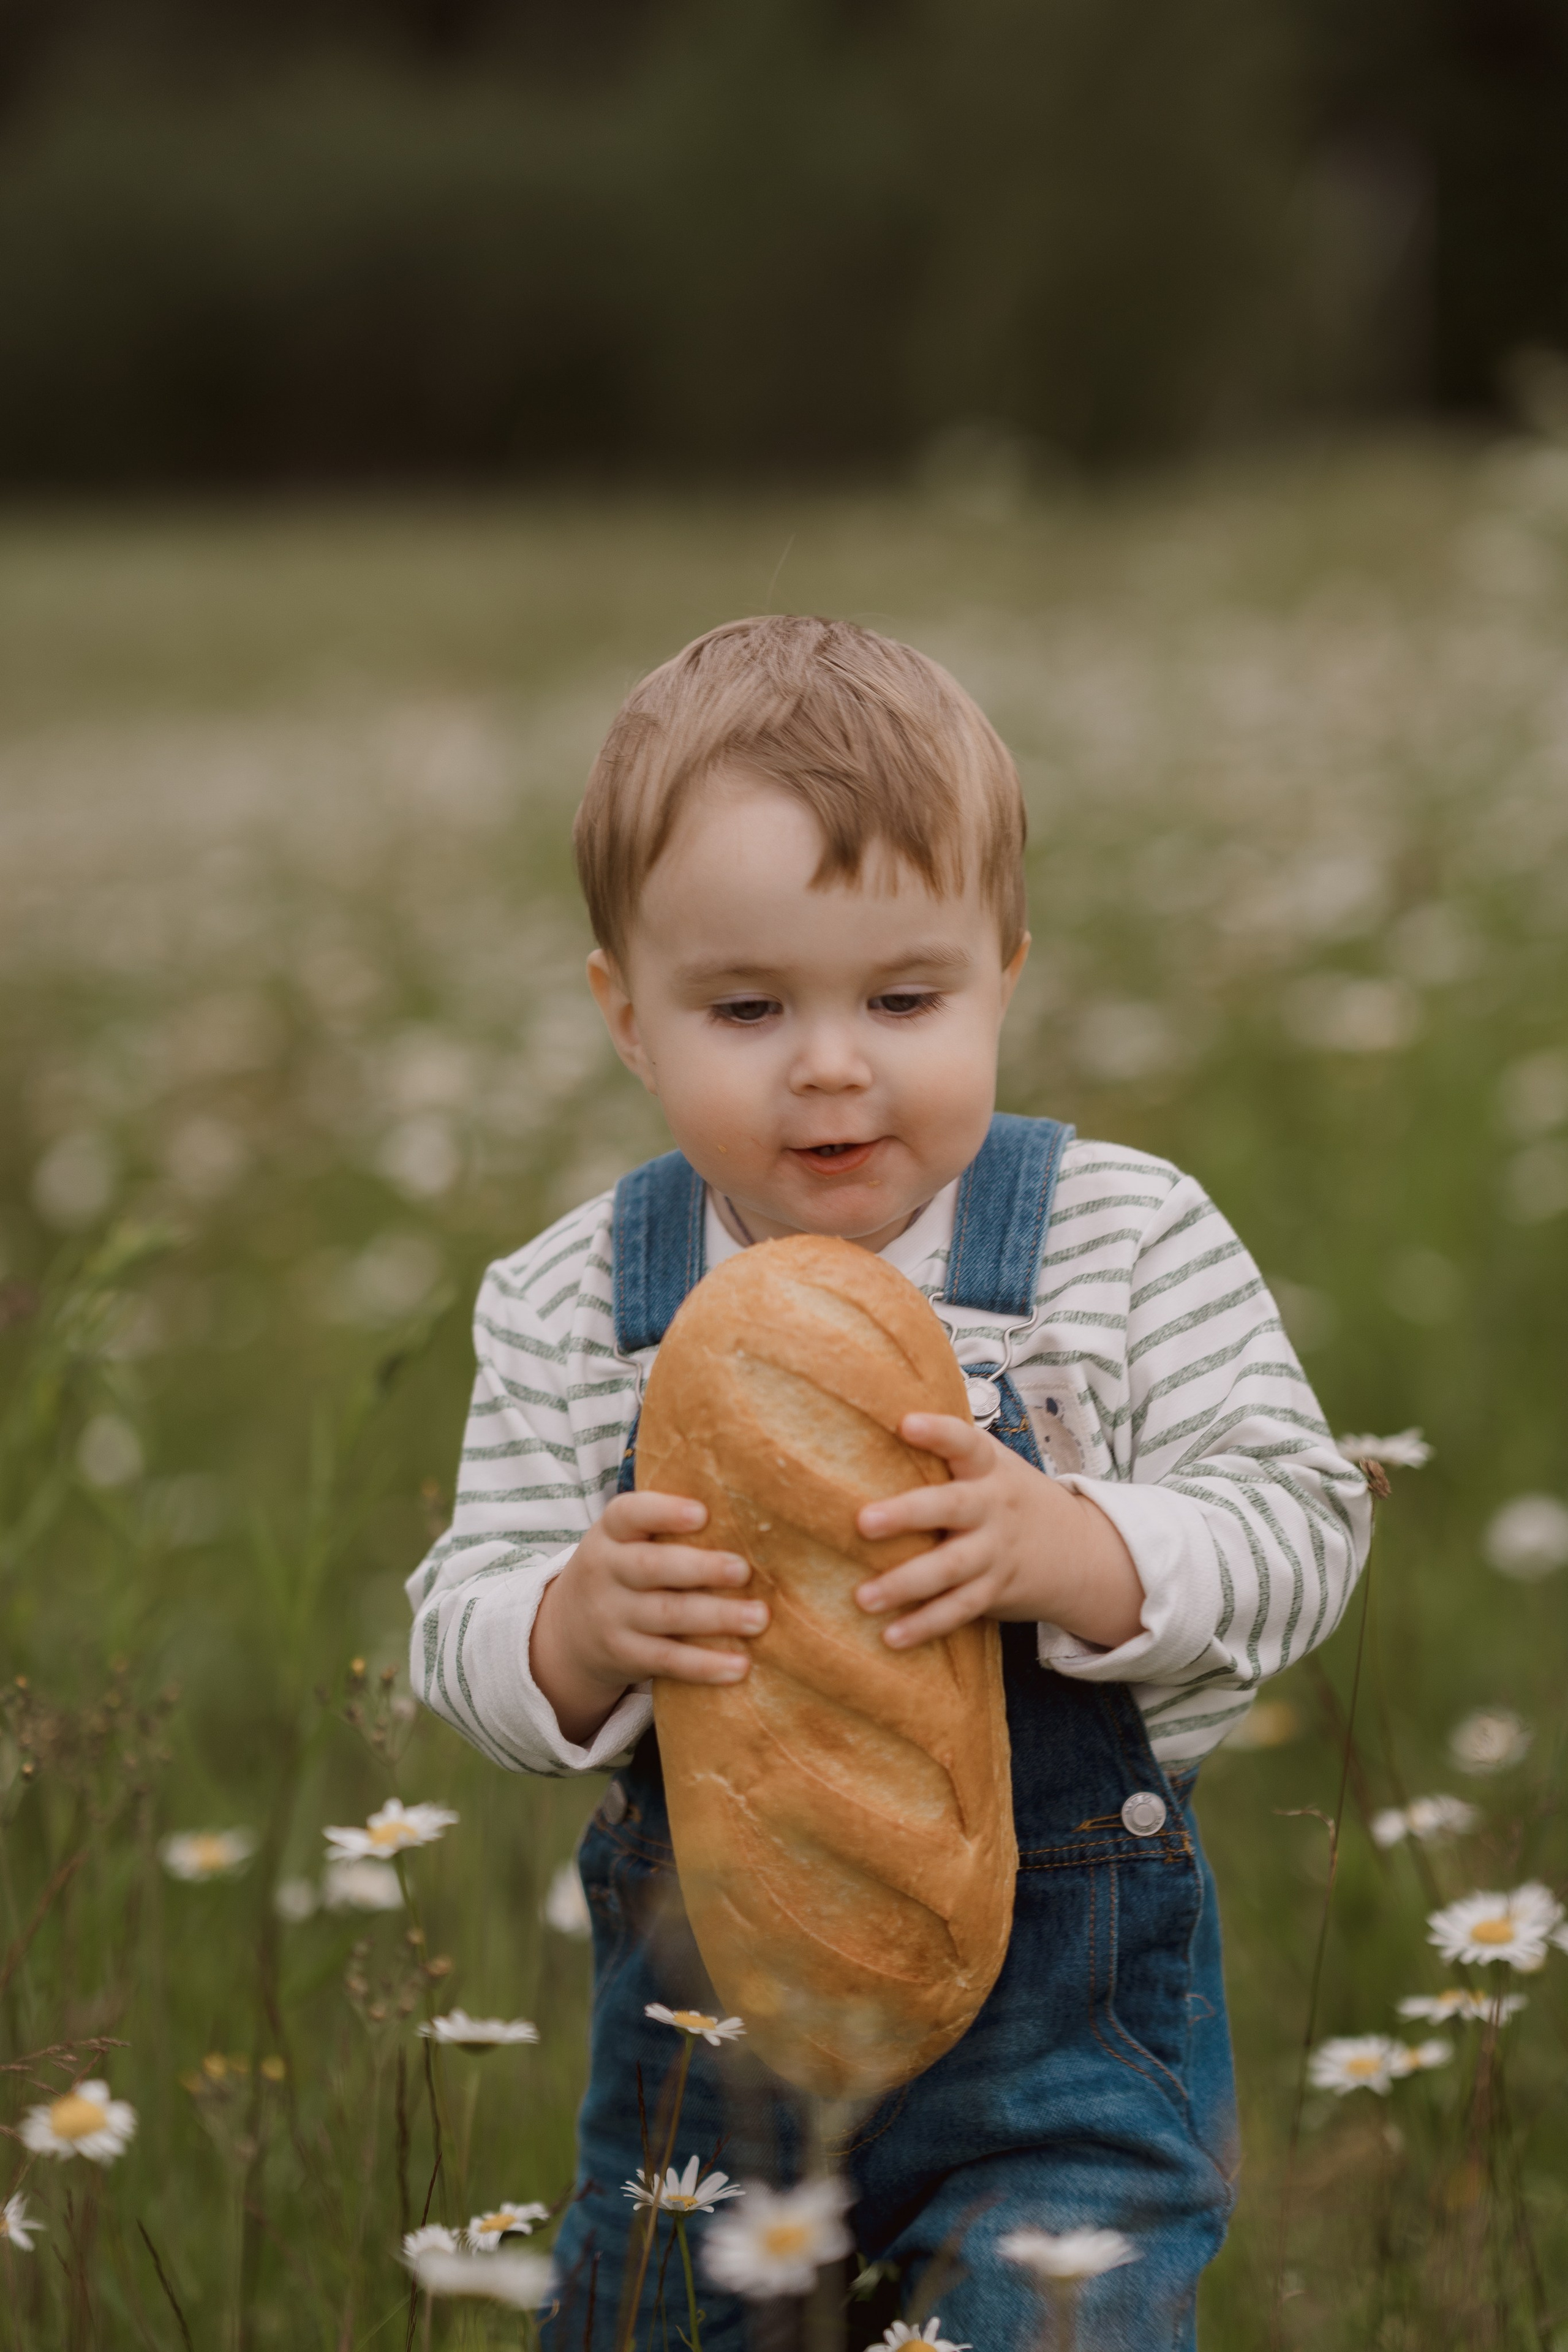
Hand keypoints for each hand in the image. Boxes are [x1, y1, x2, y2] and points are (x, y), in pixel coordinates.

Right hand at [530, 1491, 767, 1744]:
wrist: (567, 1632)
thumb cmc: (623, 1569)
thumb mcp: (626, 1539)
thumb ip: (666, 1524)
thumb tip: (747, 1512)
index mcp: (611, 1533)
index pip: (628, 1513)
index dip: (664, 1512)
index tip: (702, 1513)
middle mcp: (606, 1571)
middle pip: (651, 1567)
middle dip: (700, 1568)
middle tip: (744, 1571)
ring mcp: (613, 1616)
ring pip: (666, 1615)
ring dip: (716, 1617)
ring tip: (758, 1617)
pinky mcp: (625, 1656)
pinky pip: (667, 1660)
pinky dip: (704, 1665)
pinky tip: (740, 1665)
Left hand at [853, 1413, 1143, 1652]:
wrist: (1079, 1550)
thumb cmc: (1008, 1498)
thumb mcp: (991, 1466)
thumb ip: (946, 1453)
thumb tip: (870, 1418)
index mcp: (989, 1467)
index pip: (965, 1442)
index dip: (937, 1431)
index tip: (904, 1423)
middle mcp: (994, 1506)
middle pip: (951, 1507)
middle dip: (907, 1514)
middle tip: (863, 1522)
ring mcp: (996, 1551)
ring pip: (951, 1568)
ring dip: (905, 1584)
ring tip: (862, 1597)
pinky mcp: (995, 1590)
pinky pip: (959, 1610)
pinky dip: (926, 1625)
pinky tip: (891, 1636)